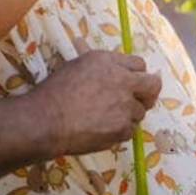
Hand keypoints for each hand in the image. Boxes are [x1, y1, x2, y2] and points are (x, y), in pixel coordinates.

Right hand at [28, 50, 160, 155]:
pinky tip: (100, 131)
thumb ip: (103, 68)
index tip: (131, 83)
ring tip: (103, 120)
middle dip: (148, 93)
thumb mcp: (77, 67)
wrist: (43, 120)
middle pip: (153, 85)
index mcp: (109, 62)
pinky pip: (129, 131)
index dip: (136, 75)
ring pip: (139, 112)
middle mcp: (122, 80)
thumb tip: (116, 71)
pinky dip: (118, 132)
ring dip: (127, 116)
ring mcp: (124, 105)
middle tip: (139, 101)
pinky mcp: (122, 127)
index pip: (139, 64)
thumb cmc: (53, 93)